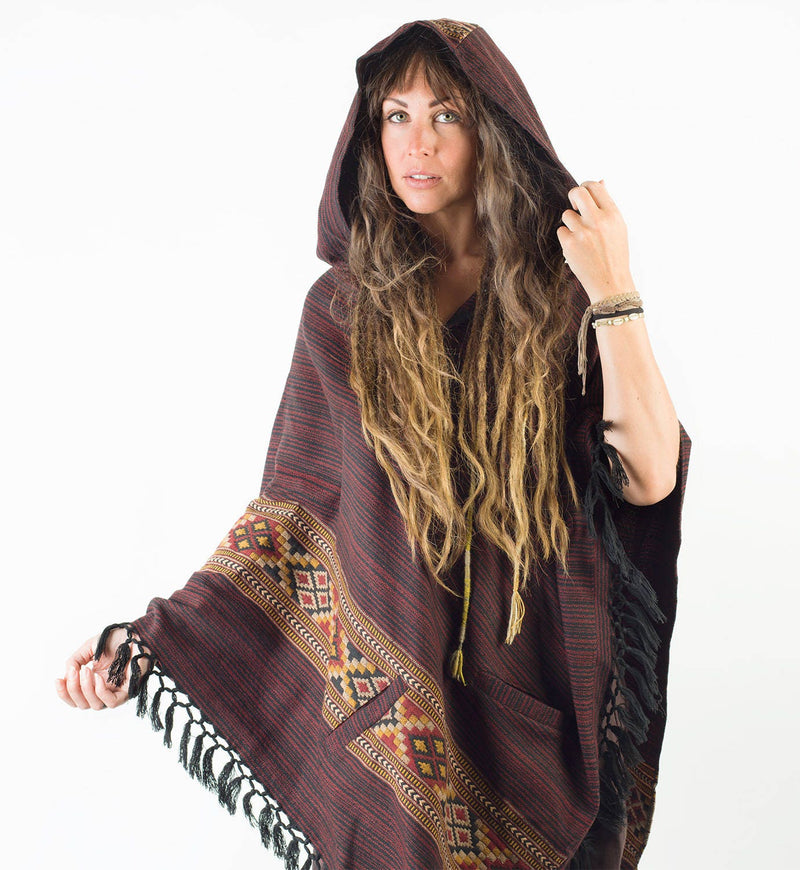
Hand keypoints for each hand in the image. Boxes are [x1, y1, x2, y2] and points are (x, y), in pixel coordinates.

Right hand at [54, 627, 149, 710]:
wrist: (139, 633)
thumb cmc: (118, 640)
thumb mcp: (91, 648)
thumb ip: (75, 660)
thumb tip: (66, 674)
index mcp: (93, 681)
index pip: (75, 697)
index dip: (64, 693)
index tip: (57, 679)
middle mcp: (104, 689)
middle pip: (82, 704)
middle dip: (73, 689)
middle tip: (75, 671)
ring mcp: (116, 692)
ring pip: (95, 705)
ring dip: (86, 690)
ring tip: (87, 671)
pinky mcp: (128, 691)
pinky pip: (112, 702)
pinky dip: (101, 692)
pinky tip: (98, 678)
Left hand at [557, 180, 634, 303]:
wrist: (610, 283)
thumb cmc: (615, 254)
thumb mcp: (618, 227)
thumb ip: (607, 205)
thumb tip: (601, 180)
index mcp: (613, 214)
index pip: (595, 186)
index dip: (586, 186)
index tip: (583, 194)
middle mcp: (598, 221)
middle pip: (577, 192)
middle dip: (573, 196)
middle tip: (574, 205)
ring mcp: (583, 232)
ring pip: (566, 214)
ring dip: (571, 223)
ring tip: (582, 237)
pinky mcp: (570, 244)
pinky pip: (561, 231)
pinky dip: (566, 238)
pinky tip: (577, 248)